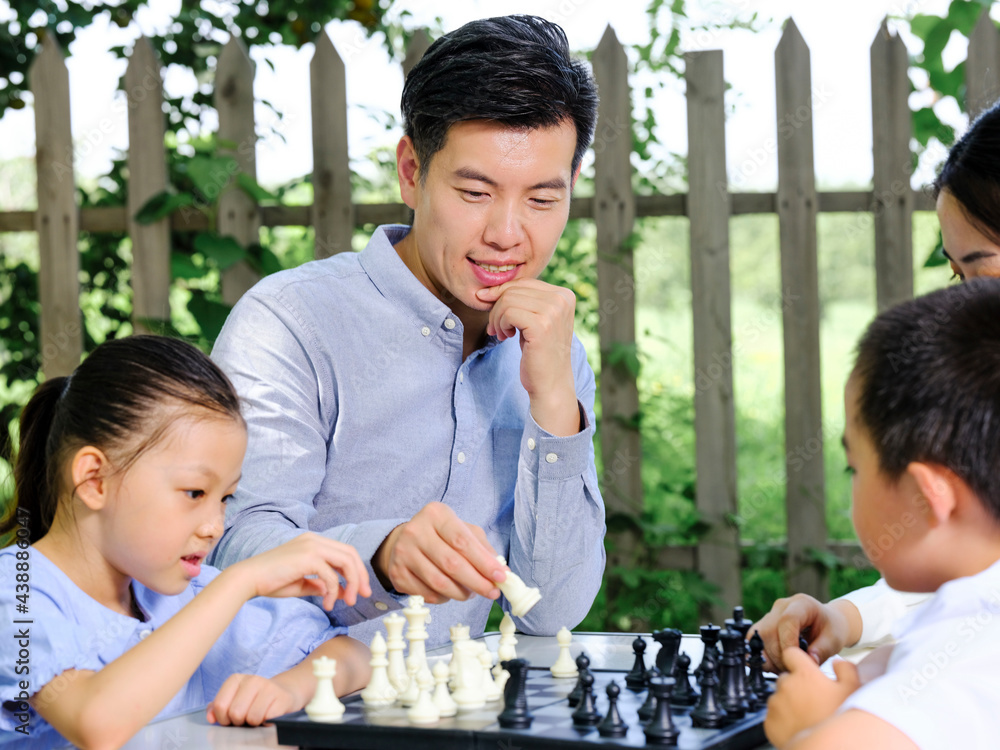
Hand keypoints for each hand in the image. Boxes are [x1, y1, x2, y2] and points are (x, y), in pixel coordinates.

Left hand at [207, 673, 301, 725]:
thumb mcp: (234, 699)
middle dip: (239, 721)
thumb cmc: (255, 699)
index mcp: (236, 679)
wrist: (284, 692)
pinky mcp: (282, 698)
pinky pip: (267, 719)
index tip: (231, 717)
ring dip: (254, 723)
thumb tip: (211, 717)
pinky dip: (266, 723)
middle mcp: (252, 679)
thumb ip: (217, 707)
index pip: (220, 705)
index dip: (223, 718)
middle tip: (246, 717)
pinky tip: (269, 716)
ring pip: (251, 718)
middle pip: (235, 713)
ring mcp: (268, 687)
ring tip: (258, 716)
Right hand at [234, 533, 371, 610]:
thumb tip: (338, 592)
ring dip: (352, 583)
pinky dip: (334, 592)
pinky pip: (331, 576)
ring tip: (349, 602)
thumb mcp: (301, 583)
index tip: (361, 590)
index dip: (356, 570)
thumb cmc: (271, 581)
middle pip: (350, 554)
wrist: (248, 579)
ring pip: (346, 562)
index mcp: (313, 542)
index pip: (344, 552)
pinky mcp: (308, 557)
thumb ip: (320, 585)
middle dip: (360, 576)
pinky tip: (327, 604)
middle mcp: (315, 539)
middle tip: (363, 596)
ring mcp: (312, 546)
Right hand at [373, 502, 505, 603]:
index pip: (463, 542)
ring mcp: (403, 553)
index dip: (484, 562)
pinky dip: (445, 598)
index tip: (501, 577)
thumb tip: (502, 573)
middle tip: (492, 592)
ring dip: (461, 593)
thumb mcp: (463, 531)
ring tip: (472, 593)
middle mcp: (416, 531)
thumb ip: (483, 549)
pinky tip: (451, 592)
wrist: (405, 540)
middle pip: (451, 564)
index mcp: (436, 514)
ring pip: (439, 583)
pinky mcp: (397, 573)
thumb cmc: (442, 536)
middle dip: (476, 582)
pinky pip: (427, 594)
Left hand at [476, 279, 578, 435]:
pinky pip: (508, 313)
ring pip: (508, 300)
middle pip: (514, 289)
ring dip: (497, 318)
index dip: (502, 294)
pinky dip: (501, 325)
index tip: (495, 314)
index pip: (523, 282)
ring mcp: (553, 311)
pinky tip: (506, 337)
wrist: (551, 383)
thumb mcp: (533, 319)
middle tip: (497, 328)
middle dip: (498, 308)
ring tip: (502, 334)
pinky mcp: (542, 325)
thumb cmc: (539, 352)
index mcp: (564, 294)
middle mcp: (562, 299)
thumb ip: (520, 300)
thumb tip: (484, 289)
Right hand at [750, 594, 858, 671]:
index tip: (795, 660)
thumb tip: (808, 662)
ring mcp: (770, 614)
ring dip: (769, 657)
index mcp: (801, 604)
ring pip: (758, 637)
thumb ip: (822, 651)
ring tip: (785, 667)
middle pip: (769, 631)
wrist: (826, 622)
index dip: (788, 643)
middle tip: (793, 669)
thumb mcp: (834, 640)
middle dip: (778, 656)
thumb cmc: (831, 629)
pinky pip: (754, 640)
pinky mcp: (764, 624)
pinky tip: (776, 664)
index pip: (786, 621)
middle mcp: (782, 606)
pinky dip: (763, 655)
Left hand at [764, 648, 859, 747]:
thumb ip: (846, 670)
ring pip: (779, 697)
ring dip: (789, 703)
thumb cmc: (839, 721)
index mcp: (805, 674)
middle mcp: (786, 685)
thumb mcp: (853, 691)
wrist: (827, 749)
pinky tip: (798, 726)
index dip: (798, 660)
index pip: (791, 654)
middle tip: (812, 701)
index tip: (803, 668)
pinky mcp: (769, 722)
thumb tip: (838, 662)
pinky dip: (782, 720)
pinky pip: (773, 715)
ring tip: (806, 716)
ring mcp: (776, 704)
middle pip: (786, 678)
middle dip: (796, 686)